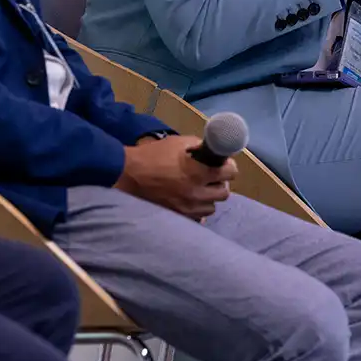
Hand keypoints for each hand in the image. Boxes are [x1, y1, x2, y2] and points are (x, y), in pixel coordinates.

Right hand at [116, 134, 235, 221]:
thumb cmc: (154, 155)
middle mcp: (198, 193)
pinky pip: (198, 217)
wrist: (129, 175)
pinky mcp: (179, 217)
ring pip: (212, 207)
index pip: (231, 172)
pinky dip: (198, 209)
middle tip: (211, 176)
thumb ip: (199, 147)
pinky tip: (190, 200)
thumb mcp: (179, 143)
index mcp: (200, 172)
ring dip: (209, 197)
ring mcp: (188, 208)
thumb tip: (212, 151)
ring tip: (200, 189)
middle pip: (224, 192)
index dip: (228, 166)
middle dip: (220, 182)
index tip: (223, 163)